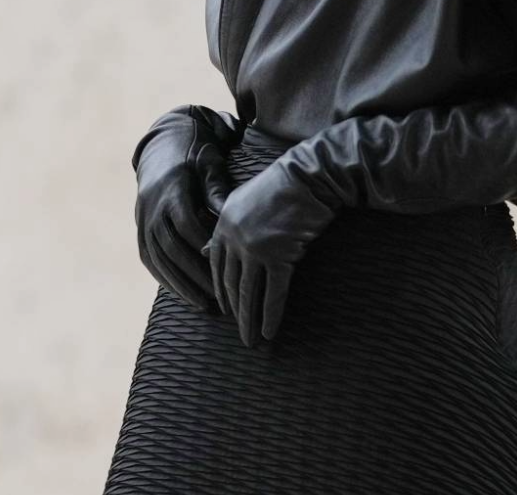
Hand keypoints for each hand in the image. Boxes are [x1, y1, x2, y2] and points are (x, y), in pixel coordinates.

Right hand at [133, 104, 245, 312]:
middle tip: (218, 296)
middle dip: (194, 275)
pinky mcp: (140, 228)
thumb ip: (217, 190)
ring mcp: (143, 219)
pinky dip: (165, 279)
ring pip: (158, 258)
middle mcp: (153, 206)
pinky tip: (183, 294)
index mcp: (172, 188)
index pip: (187, 224)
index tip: (224, 267)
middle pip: (172, 247)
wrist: (163, 146)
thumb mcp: (209, 165)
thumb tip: (229, 217)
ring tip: (203, 305)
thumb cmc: (195, 155)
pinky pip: (149, 258)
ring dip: (180, 284)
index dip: (204, 248)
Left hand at [201, 156, 339, 346]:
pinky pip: (273, 293)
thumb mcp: (245, 201)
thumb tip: (205, 250)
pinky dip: (271, 315)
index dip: (221, 290)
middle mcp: (235, 237)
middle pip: (230, 283)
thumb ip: (225, 227)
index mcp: (224, 222)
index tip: (226, 309)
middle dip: (234, 312)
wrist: (310, 175)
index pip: (216, 265)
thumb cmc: (282, 186)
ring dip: (249, 321)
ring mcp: (256, 247)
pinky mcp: (280, 255)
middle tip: (239, 332)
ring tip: (251, 340)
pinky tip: (270, 331)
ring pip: (248, 293)